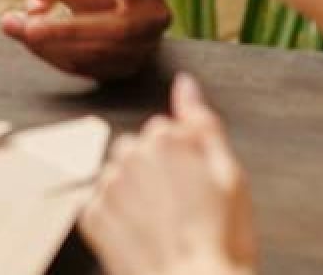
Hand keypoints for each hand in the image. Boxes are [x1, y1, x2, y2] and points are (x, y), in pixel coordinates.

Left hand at [1, 0, 169, 80]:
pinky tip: (35, 43)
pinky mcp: (128, 67)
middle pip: (116, 27)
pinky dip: (59, 58)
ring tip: (21, 30)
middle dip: (68, 28)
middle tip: (29, 25)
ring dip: (57, 47)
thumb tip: (36, 7)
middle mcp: (155, 14)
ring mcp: (146, 45)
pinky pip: (92, 69)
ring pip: (102, 53)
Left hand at [80, 74, 257, 274]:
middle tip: (182, 211)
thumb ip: (203, 123)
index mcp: (165, 138)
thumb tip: (185, 83)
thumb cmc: (223, 240)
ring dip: (134, 194)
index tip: (198, 189)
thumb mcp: (231, 177)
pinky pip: (102, 206)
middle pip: (138, 149)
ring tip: (163, 228)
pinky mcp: (91, 217)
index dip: (185, 161)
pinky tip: (142, 240)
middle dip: (155, 172)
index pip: (166, 131)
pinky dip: (118, 220)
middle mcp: (129, 153)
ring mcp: (108, 186)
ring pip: (119, 176)